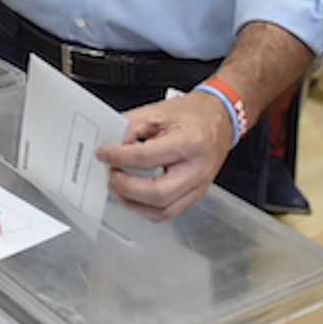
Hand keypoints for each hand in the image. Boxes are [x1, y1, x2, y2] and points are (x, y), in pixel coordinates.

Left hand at [95, 91, 233, 220]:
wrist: (219, 119)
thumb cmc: (192, 115)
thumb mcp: (157, 112)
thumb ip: (130, 127)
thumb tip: (111, 144)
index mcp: (188, 143)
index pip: (146, 157)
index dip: (118, 156)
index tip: (103, 153)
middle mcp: (196, 169)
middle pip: (157, 194)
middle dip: (126, 187)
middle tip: (111, 174)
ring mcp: (198, 186)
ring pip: (163, 210)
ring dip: (133, 203)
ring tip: (118, 186)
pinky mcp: (195, 194)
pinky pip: (169, 212)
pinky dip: (146, 208)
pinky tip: (133, 195)